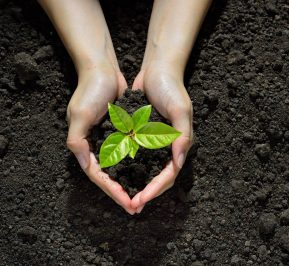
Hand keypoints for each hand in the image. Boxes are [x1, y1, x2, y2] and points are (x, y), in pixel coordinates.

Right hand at [66, 66, 136, 213]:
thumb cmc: (90, 90)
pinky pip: (130, 153)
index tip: (129, 203)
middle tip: (137, 207)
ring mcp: (111, 140)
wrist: (102, 69)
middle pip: (111, 176)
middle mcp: (98, 146)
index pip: (100, 176)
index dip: (113, 192)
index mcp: (85, 146)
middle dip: (123, 193)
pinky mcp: (122, 132)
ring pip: (122, 168)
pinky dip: (137, 165)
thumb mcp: (80, 115)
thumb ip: (78, 142)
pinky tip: (148, 173)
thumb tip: (87, 167)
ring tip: (144, 196)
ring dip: (132, 182)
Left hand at [130, 61, 192, 212]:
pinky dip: (129, 168)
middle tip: (130, 205)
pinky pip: (137, 156)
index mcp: (179, 144)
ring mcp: (155, 142)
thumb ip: (182, 135)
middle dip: (146, 193)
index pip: (169, 174)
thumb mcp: (180, 109)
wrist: (158, 70)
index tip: (140, 200)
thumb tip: (177, 163)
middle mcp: (167, 146)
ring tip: (123, 197)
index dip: (155, 189)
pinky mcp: (143, 135)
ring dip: (137, 185)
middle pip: (158, 178)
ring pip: (147, 170)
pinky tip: (116, 175)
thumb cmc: (171, 88)